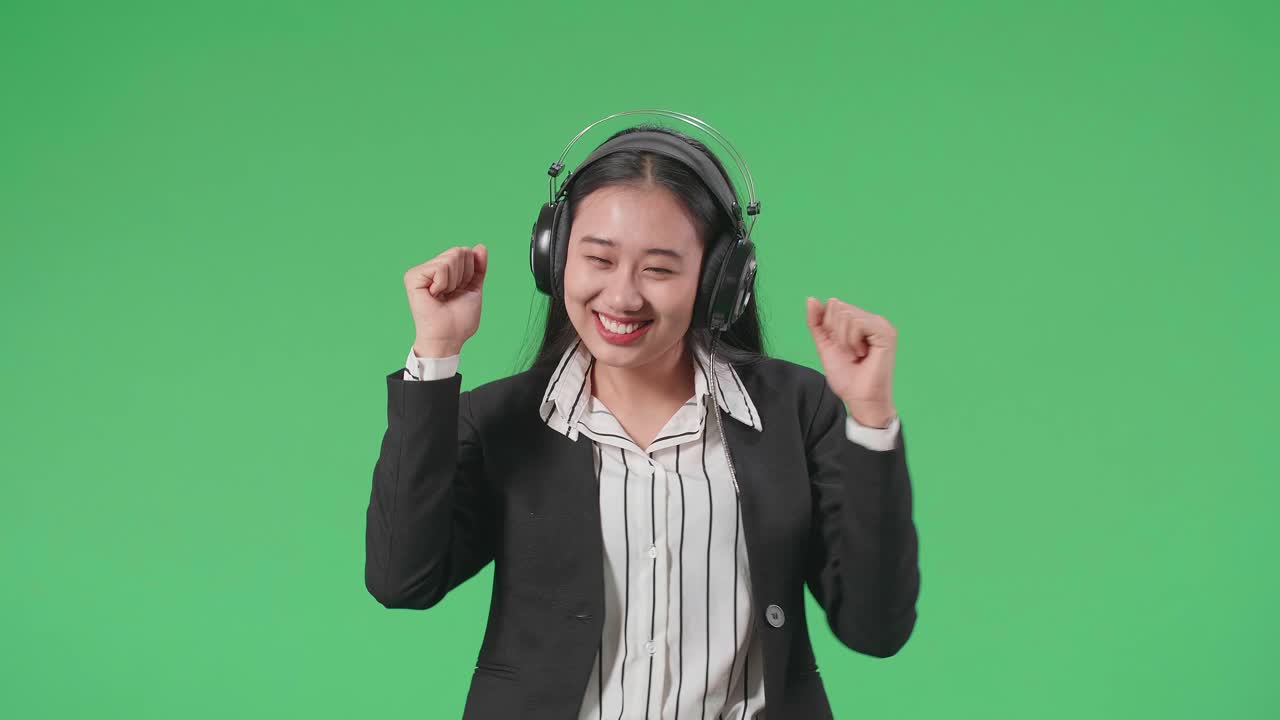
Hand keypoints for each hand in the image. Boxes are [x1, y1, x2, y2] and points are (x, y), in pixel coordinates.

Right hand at [404, 244, 487, 355]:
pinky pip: (441, 267)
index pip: (465, 253)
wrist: (448, 337)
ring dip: (454, 282)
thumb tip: (480, 246)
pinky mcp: (413, 276)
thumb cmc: (459, 320)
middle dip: (463, 275)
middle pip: (459, 251)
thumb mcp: (473, 288)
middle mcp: (430, 268)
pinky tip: (435, 295)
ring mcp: (420, 271)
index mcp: (444, 271)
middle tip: (451, 294)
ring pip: (452, 257)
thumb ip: (478, 267)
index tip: (460, 291)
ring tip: (443, 296)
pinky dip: (444, 283)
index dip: (470, 273)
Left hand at [804, 296, 897, 426]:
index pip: (833, 305)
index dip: (828, 327)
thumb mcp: (825, 345)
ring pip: (846, 314)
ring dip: (844, 339)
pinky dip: (852, 340)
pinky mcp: (886, 332)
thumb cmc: (847, 377)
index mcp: (860, 321)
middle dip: (835, 332)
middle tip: (848, 352)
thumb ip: (816, 322)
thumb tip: (811, 299)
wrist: (859, 399)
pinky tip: (862, 353)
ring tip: (856, 354)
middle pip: (838, 306)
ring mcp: (881, 325)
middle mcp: (873, 319)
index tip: (839, 348)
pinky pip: (858, 322)